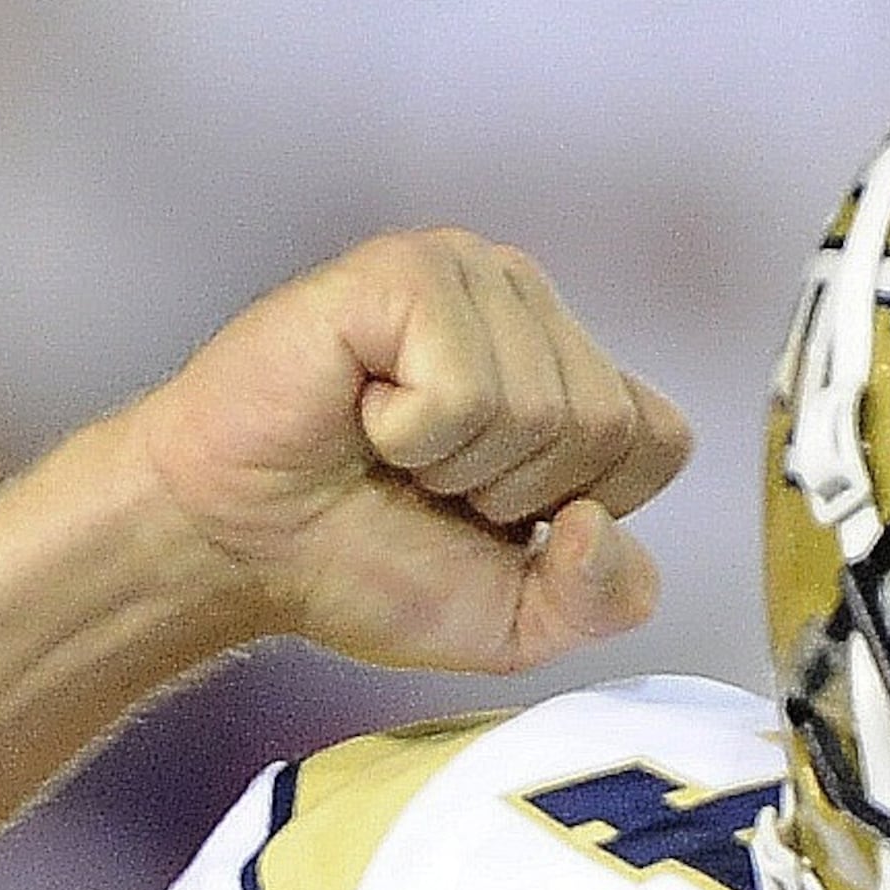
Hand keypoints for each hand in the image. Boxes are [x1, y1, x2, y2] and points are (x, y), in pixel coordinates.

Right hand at [130, 228, 693, 674]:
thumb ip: (602, 599)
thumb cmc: (356, 560)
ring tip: (386, 446)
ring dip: (452, 466)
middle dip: (508, 494)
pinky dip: (409, 434)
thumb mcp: (515, 618)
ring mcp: (472, 275)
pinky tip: (361, 412)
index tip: (482, 512)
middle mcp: (530, 304)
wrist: (230, 547)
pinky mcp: (408, 271)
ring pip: (540, 411)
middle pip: (605, 427)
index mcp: (569, 367)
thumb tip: (595, 525)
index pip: (658, 441)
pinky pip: (466, 390)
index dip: (575, 509)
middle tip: (421, 481)